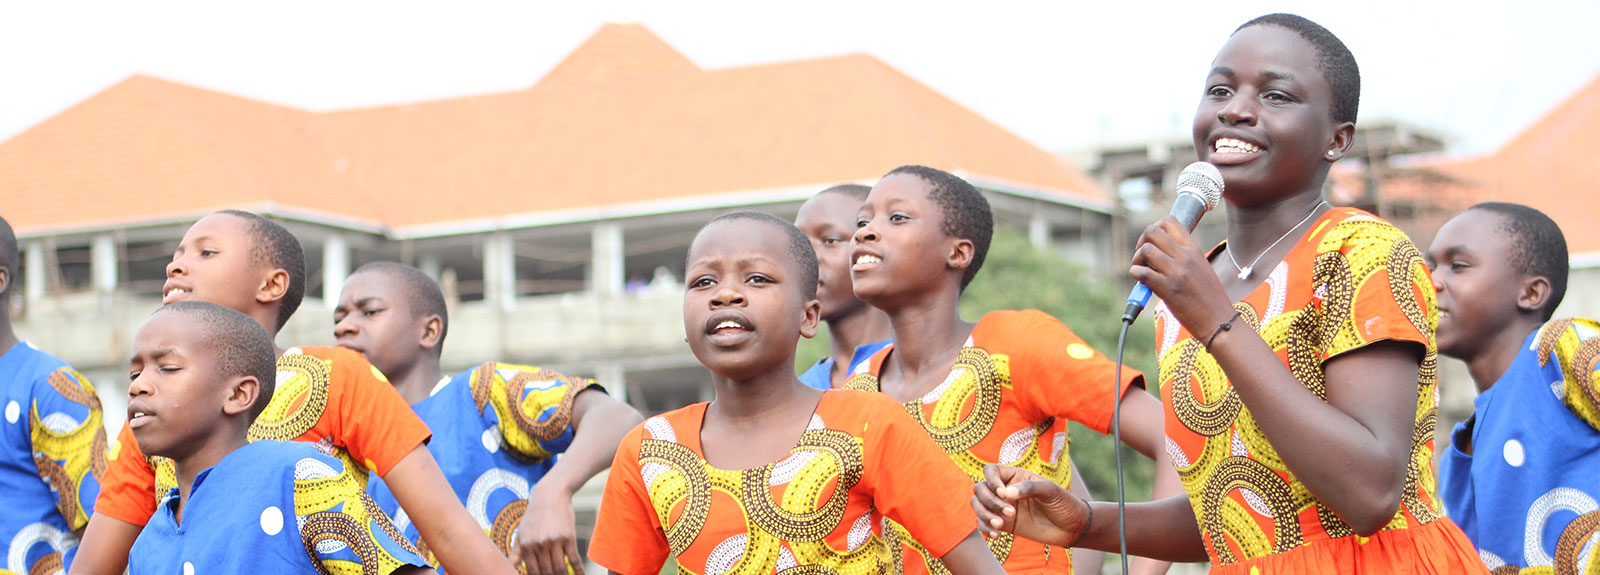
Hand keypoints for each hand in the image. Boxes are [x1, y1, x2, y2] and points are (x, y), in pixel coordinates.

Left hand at [518, 484, 583, 574]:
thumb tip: (511, 566)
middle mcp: (540, 544)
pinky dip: (578, 570)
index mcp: (527, 545)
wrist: (551, 494)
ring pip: (560, 568)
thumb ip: (516, 552)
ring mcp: (555, 541)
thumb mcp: (522, 532)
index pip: (532, 571)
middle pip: (547, 572)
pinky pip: (574, 559)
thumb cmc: (535, 514)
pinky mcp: (569, 537)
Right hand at [971, 464, 1088, 546]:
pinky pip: (984, 523)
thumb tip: (1005, 493)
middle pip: (980, 489)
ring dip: (984, 514)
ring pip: (978, 505)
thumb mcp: (1050, 491)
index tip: (1003, 494)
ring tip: (1000, 526)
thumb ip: (1029, 488)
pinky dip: (984, 528)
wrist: (1071, 527)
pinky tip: (996, 535)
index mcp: (1015, 476)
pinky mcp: (1004, 524)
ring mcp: (1003, 507)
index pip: (991, 471)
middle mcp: (1005, 490)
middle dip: (989, 501)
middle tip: (1010, 513)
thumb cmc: (1063, 503)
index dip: (991, 481)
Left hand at [1130, 216, 1234, 335]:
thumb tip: (1159, 253)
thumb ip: (1183, 257)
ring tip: (1142, 271)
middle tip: (1143, 257)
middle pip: (1152, 231)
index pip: (1170, 221)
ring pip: (1145, 250)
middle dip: (1141, 241)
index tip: (1153, 242)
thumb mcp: (1201, 268)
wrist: (1219, 321)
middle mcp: (1185, 257)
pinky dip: (1135, 274)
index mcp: (1193, 249)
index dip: (1155, 227)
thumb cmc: (1209, 298)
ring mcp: (1177, 272)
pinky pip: (1142, 273)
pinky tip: (1141, 282)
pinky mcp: (1168, 289)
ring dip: (1137, 259)